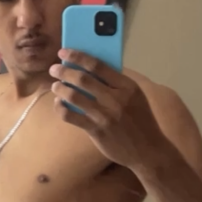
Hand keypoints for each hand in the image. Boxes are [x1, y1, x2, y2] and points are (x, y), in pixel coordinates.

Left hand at [49, 49, 169, 170]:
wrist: (147, 150)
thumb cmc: (140, 120)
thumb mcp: (135, 96)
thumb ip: (116, 83)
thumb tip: (90, 67)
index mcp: (127, 86)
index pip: (98, 65)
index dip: (78, 57)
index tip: (64, 52)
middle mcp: (116, 99)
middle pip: (83, 79)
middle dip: (64, 71)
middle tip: (53, 68)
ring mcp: (105, 115)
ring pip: (74, 96)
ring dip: (60, 88)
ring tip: (54, 86)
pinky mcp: (96, 130)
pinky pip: (71, 116)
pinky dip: (61, 108)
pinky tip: (59, 104)